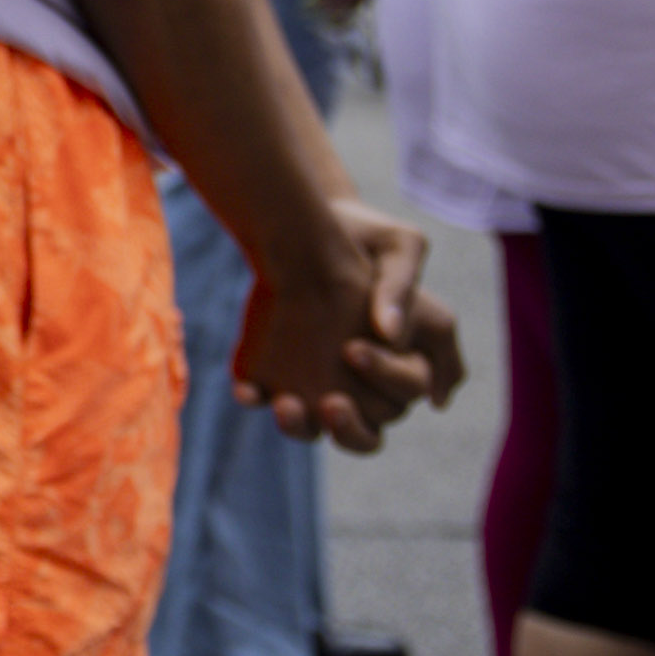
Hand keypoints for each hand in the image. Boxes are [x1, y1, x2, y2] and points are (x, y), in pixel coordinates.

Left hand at [233, 201, 458, 450]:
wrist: (306, 221)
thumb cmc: (364, 234)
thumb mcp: (397, 246)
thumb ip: (400, 286)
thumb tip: (392, 333)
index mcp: (407, 361)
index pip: (408, 390)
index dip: (387, 376)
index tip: (352, 347)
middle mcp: (364, 385)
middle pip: (365, 433)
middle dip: (349, 426)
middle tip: (330, 402)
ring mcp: (318, 383)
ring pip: (314, 428)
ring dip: (299, 425)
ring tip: (284, 404)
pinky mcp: (276, 373)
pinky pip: (265, 399)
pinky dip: (255, 398)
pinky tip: (246, 390)